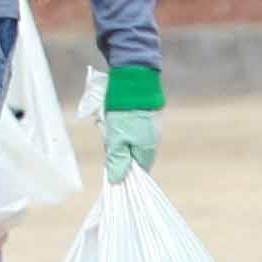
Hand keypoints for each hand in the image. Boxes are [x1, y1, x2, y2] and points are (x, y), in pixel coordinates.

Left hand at [101, 61, 162, 179]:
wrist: (134, 81)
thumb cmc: (124, 113)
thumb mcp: (116, 140)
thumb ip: (117, 160)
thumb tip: (117, 180)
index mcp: (148, 150)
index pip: (138, 170)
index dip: (124, 169)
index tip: (112, 164)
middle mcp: (153, 140)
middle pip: (133, 155)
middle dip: (118, 150)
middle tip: (108, 138)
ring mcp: (151, 127)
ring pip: (131, 140)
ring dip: (118, 136)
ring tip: (109, 124)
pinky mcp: (146, 116)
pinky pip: (132, 128)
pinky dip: (122, 125)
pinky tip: (114, 116)